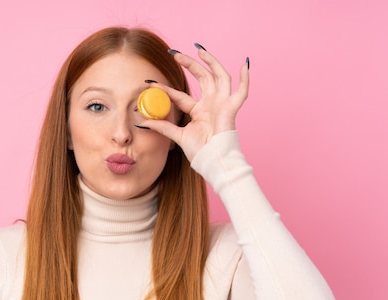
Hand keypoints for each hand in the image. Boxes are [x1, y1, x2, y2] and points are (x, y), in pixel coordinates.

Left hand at [143, 45, 249, 161]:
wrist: (213, 161)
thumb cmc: (200, 152)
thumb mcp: (177, 136)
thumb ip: (162, 127)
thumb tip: (141, 122)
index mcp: (198, 111)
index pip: (180, 95)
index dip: (166, 89)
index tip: (151, 83)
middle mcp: (211, 104)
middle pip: (201, 77)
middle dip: (189, 64)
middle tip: (175, 53)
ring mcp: (222, 104)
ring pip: (219, 76)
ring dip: (211, 62)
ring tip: (199, 50)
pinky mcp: (231, 108)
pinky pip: (242, 91)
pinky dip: (245, 78)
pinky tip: (244, 63)